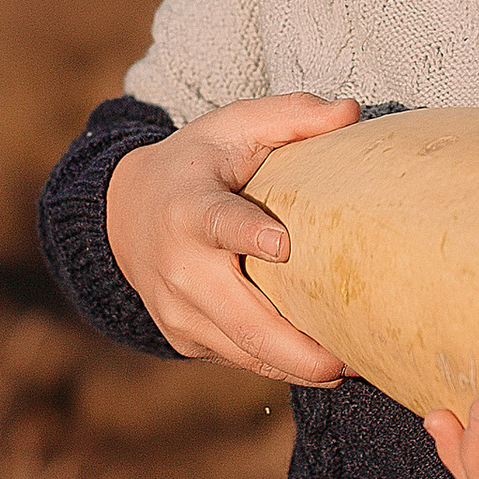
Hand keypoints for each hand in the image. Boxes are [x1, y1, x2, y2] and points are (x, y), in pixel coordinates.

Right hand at [105, 95, 360, 380]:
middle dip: (296, 347)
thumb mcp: (234, 126)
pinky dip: (280, 366)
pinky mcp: (184, 338)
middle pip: (241, 318)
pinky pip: (239, 360)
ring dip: (298, 367)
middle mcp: (179, 266)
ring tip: (353, 368)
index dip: (246, 234)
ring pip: (245, 352)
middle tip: (349, 359)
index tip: (282, 244)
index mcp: (189, 207)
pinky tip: (321, 366)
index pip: (217, 222)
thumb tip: (352, 111)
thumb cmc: (197, 163)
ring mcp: (177, 310)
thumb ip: (291, 116)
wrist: (125, 211)